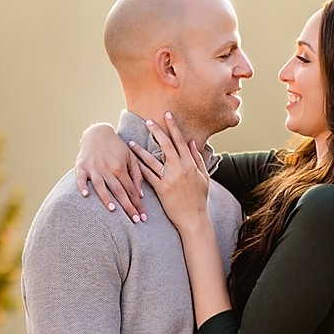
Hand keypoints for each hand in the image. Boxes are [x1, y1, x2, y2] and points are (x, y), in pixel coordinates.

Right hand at [74, 123, 147, 221]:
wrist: (97, 133)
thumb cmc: (116, 146)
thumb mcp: (130, 157)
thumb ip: (137, 175)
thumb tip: (140, 194)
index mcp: (120, 168)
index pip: (131, 190)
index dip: (137, 204)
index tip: (142, 217)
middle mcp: (108, 169)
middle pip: (119, 191)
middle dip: (128, 206)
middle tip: (134, 220)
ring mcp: (94, 169)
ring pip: (101, 186)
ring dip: (107, 198)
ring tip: (113, 210)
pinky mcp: (82, 167)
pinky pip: (81, 178)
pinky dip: (83, 186)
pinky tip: (85, 195)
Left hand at [142, 114, 209, 233]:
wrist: (194, 218)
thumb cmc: (199, 198)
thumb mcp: (203, 176)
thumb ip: (197, 158)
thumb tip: (191, 142)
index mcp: (190, 164)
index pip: (180, 141)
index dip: (173, 127)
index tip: (167, 115)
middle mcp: (180, 168)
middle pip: (166, 145)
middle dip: (157, 131)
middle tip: (148, 121)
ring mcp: (170, 179)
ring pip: (153, 160)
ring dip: (140, 150)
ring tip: (130, 142)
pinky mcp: (161, 189)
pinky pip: (148, 176)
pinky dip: (139, 168)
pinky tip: (131, 162)